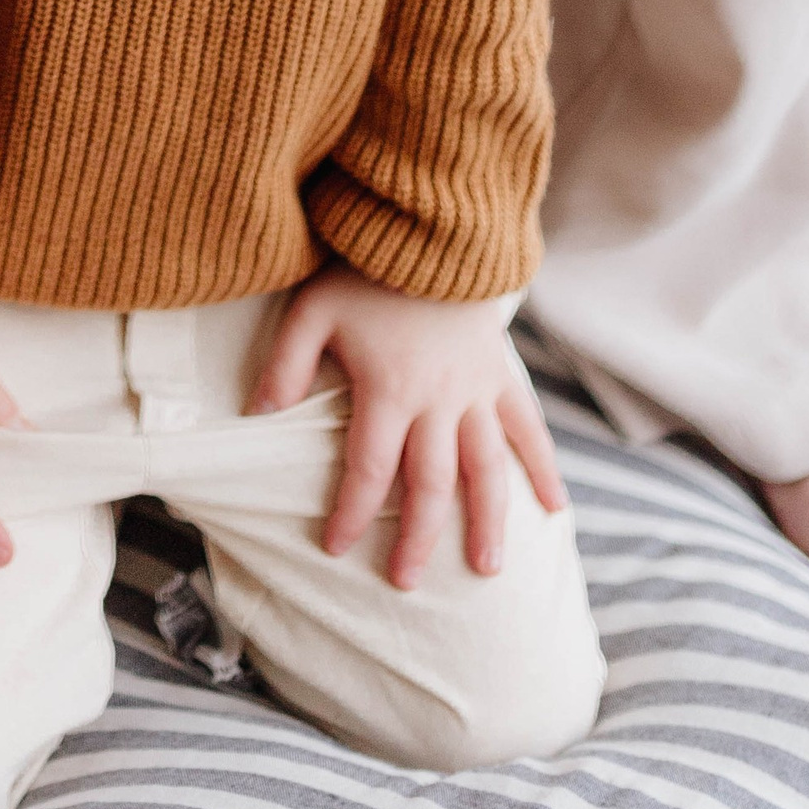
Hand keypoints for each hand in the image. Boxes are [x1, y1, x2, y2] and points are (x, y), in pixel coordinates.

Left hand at [249, 265, 564, 586]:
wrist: (432, 226)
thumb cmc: (365, 269)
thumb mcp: (312, 307)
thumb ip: (285, 361)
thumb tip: (255, 410)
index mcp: (388, 389)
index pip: (367, 469)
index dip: (351, 512)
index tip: (335, 547)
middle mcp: (438, 400)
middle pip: (428, 484)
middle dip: (416, 538)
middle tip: (406, 582)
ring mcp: (477, 390)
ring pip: (485, 470)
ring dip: (486, 522)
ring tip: (485, 569)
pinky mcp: (502, 375)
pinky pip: (528, 430)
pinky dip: (543, 470)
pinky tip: (553, 510)